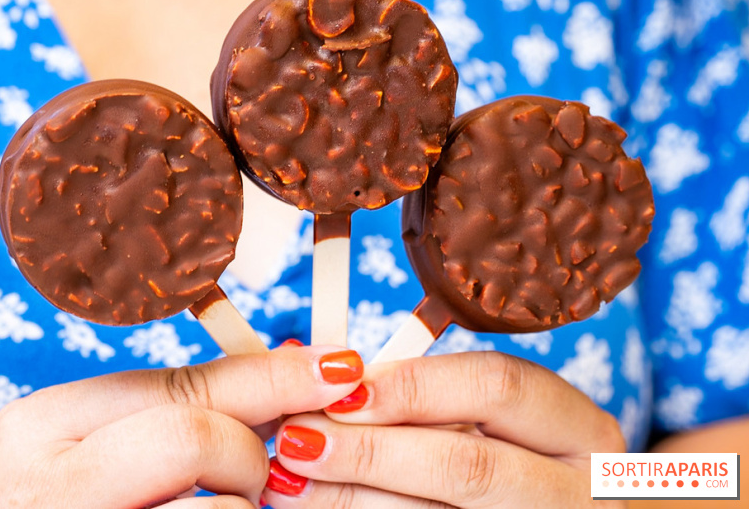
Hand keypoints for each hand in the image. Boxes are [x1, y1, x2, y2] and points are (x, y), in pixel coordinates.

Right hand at [0, 345, 363, 508]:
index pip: (185, 385)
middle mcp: (50, 482)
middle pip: (199, 436)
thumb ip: (164, 416)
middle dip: (250, 458)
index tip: (338, 367)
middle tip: (254, 479)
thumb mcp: (80, 454)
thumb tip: (284, 380)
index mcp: (44, 424)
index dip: (273, 376)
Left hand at [262, 351, 624, 507]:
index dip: (414, 386)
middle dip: (371, 451)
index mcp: (580, 431)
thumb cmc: (524, 464)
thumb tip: (344, 377)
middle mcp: (580, 491)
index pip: (499, 386)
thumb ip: (443, 401)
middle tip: (298, 439)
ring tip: (291, 482)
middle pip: (468, 463)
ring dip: (354, 498)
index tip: (343, 390)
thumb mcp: (510, 425)